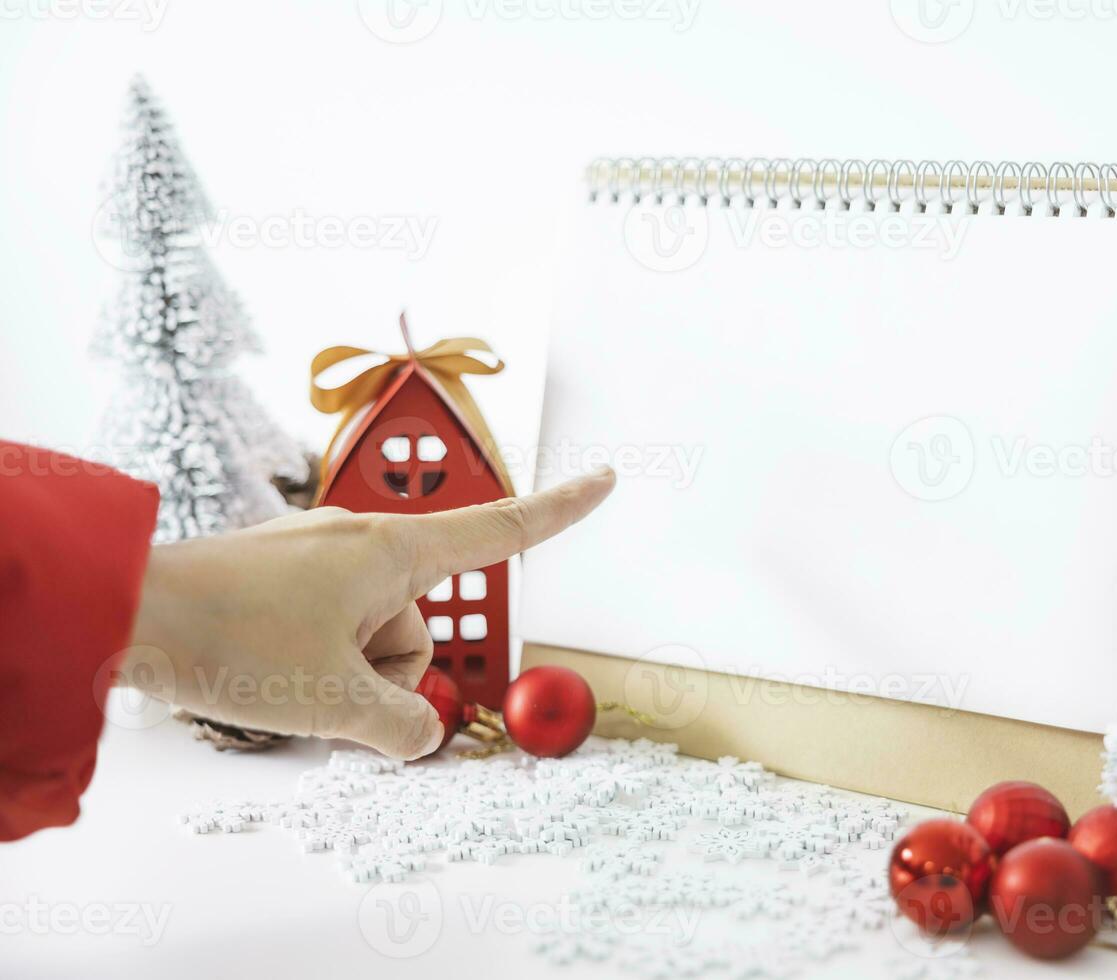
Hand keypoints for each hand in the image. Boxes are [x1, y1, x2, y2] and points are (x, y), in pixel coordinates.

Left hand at [124, 469, 614, 758]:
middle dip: (388, 675)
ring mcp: (316, 560)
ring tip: (280, 683)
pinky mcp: (280, 579)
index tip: (605, 481)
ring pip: (369, 637)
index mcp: (391, 553)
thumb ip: (402, 727)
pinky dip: (312, 664)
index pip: (500, 530)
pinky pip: (327, 630)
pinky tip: (264, 673)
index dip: (560, 511)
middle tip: (330, 698)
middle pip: (419, 625)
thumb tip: (420, 734)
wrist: (121, 611)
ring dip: (341, 677)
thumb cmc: (228, 640)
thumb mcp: (334, 703)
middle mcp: (360, 544)